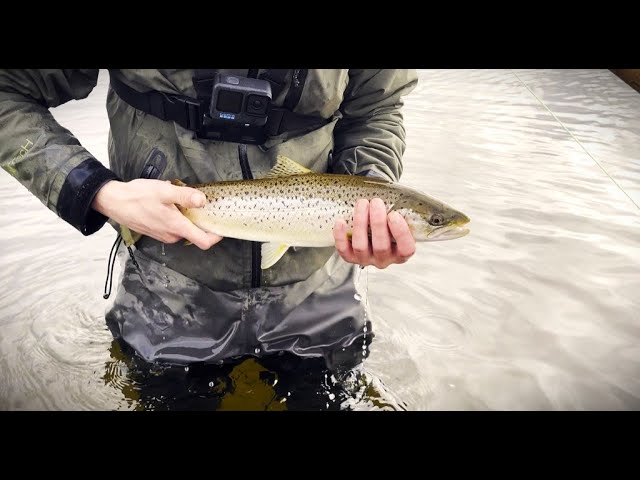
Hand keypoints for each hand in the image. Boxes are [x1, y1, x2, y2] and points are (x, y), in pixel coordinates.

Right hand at [92, 179, 222, 249]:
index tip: (220, 226)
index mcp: (176, 227)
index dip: (215, 236)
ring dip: (184, 217)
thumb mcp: (164, 192)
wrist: (114, 202)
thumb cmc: (137, 196)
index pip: (204, 241)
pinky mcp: (157, 233)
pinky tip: (165, 205)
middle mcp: (172, 236)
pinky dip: (174, 217)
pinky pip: (172, 227)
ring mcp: (164, 236)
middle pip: (194, 233)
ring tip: (174, 201)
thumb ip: (185, 197)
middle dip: (197, 219)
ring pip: (182, 229)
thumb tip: (202, 201)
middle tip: (195, 203)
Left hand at [333, 198, 415, 268]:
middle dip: (378, 223)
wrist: (370, 225)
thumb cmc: (387, 220)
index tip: (393, 215)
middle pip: (381, 247)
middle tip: (376, 202)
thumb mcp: (400, 218)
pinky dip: (340, 236)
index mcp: (401, 252)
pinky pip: (343, 250)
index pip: (406, 249)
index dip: (400, 233)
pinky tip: (340, 221)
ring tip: (362, 203)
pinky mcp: (350, 257)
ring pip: (361, 246)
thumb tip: (405, 198)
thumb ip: (404, 212)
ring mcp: (365, 259)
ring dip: (360, 223)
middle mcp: (384, 259)